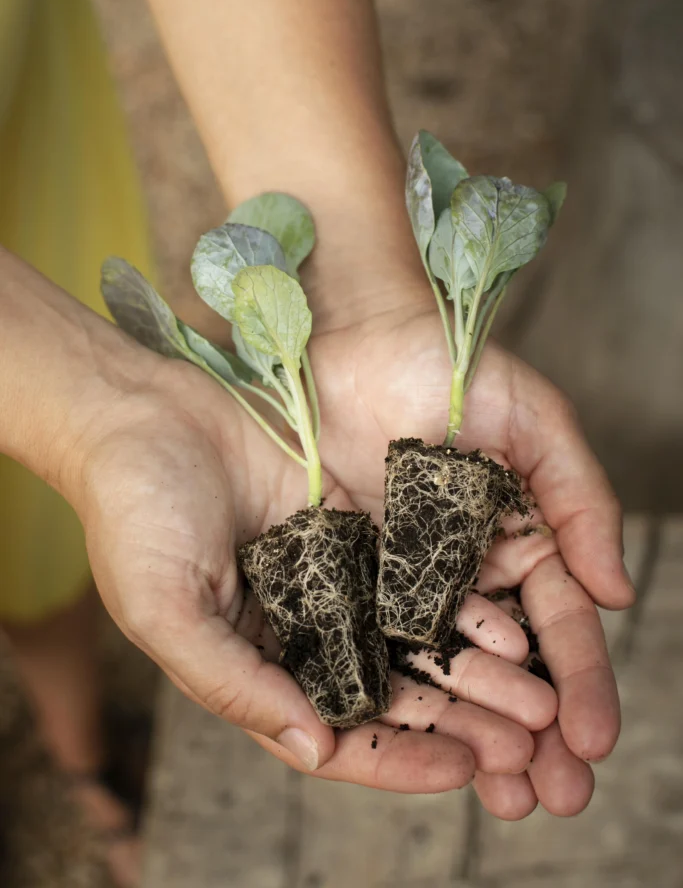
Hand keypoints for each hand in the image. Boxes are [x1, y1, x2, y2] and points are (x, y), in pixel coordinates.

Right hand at [78, 355, 536, 792]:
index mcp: (254, 663)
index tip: (463, 772)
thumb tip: (314, 747)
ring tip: (536, 693)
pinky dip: (458, 597)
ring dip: (473, 669)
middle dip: (458, 721)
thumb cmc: (132, 510)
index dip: (397, 759)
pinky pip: (415, 567)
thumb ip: (232, 684)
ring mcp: (331, 573)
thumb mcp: (164, 609)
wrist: (143, 408)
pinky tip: (508, 614)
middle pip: (390, 691)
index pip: (334, 732)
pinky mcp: (353, 521)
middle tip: (526, 743)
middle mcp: (301, 627)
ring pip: (414, 635)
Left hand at [310, 299, 634, 816]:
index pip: (560, 624)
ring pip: (449, 668)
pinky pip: (377, 641)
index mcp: (519, 534)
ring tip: (504, 796)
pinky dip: (405, 694)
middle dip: (538, 734)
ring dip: (480, 733)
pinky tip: (424, 744)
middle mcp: (466, 566)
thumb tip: (619, 593)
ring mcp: (406, 575)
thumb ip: (582, 497)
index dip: (583, 683)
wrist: (348, 336)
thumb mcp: (534, 420)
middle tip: (556, 799)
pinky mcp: (348, 572)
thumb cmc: (447, 366)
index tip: (592, 743)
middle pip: (511, 663)